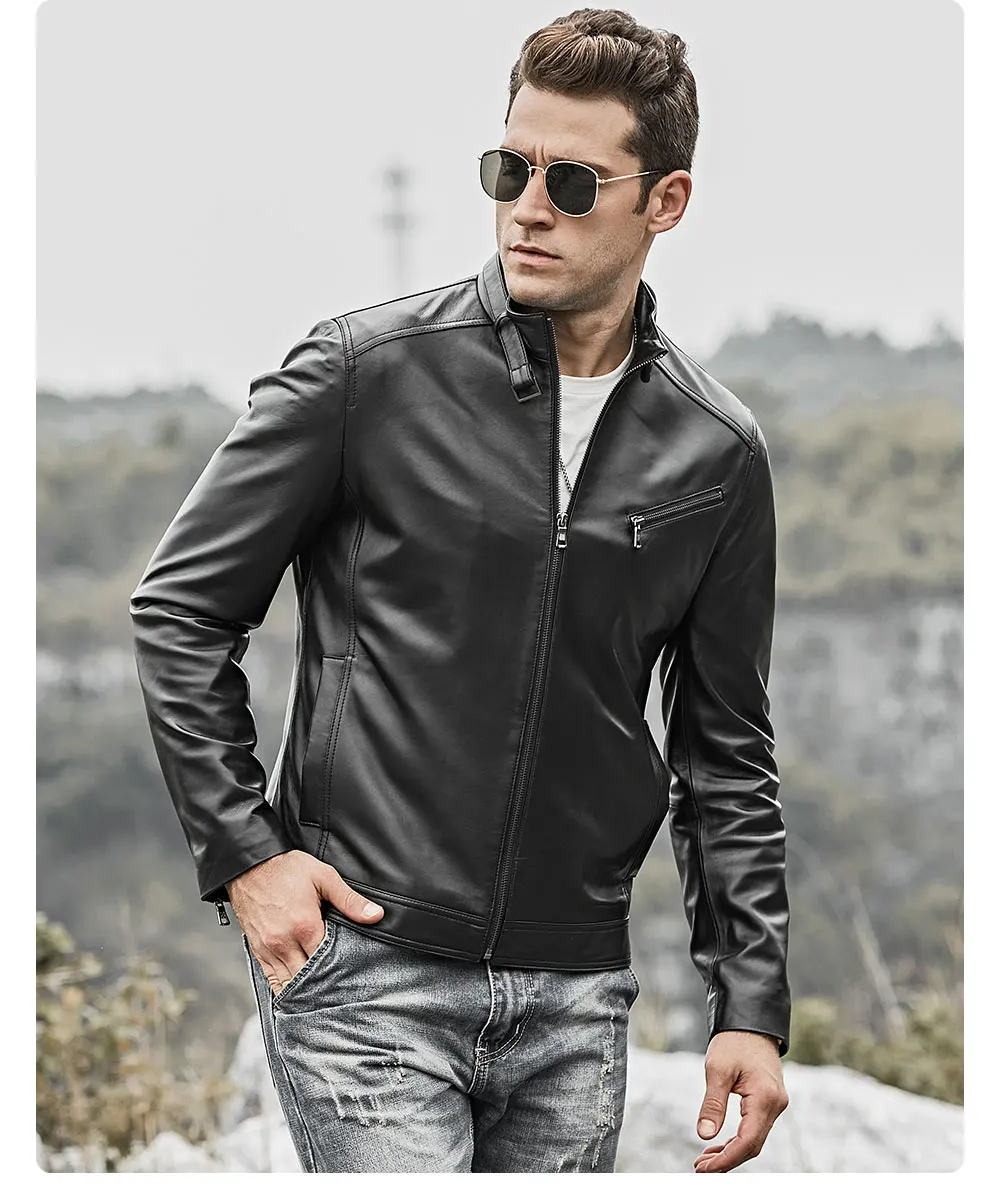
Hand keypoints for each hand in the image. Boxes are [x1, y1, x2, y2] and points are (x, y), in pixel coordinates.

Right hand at [226, 849, 384, 996]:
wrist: (250, 865)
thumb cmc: (287, 868)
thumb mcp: (323, 876)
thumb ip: (349, 900)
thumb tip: (375, 915)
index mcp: (305, 926)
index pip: (327, 962)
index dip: (341, 971)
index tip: (353, 976)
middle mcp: (284, 942)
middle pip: (308, 978)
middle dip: (323, 986)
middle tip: (341, 993)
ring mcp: (268, 948)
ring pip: (288, 983)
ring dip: (304, 992)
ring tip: (321, 998)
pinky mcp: (257, 949)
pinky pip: (271, 978)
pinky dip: (284, 988)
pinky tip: (296, 995)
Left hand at [693, 1029, 788, 1172]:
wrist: (751, 1022)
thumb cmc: (734, 1041)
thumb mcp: (717, 1070)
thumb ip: (713, 1104)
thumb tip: (704, 1135)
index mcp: (765, 1098)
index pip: (748, 1141)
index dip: (726, 1159)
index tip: (705, 1169)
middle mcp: (776, 1104)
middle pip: (753, 1145)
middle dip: (727, 1160)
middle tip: (700, 1168)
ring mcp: (775, 1104)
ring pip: (755, 1138)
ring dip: (731, 1151)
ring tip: (705, 1159)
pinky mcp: (769, 1101)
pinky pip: (755, 1127)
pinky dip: (738, 1139)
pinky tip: (720, 1143)